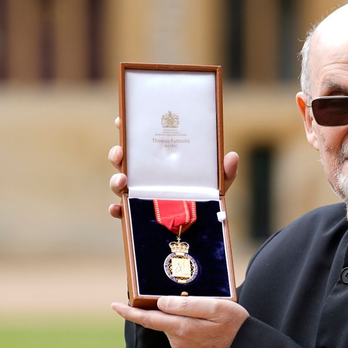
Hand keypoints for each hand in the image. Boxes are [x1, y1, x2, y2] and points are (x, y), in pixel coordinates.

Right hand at [107, 117, 239, 218]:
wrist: (203, 226)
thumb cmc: (206, 197)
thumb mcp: (217, 182)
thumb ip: (225, 171)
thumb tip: (232, 156)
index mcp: (159, 161)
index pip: (140, 142)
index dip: (127, 129)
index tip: (120, 121)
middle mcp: (145, 175)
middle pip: (123, 161)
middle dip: (117, 155)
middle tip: (120, 153)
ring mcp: (139, 194)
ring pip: (119, 185)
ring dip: (115, 181)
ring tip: (122, 182)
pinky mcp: (138, 214)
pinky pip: (122, 212)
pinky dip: (117, 210)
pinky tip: (117, 209)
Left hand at [112, 296, 249, 347]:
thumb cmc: (235, 326)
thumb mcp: (215, 307)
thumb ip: (187, 305)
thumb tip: (161, 303)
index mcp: (181, 328)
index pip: (148, 319)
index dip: (130, 312)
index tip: (114, 306)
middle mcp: (178, 340)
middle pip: (161, 317)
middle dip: (166, 305)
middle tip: (189, 295)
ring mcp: (183, 346)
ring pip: (172, 323)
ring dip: (180, 313)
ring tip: (206, 308)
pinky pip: (180, 329)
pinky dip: (186, 320)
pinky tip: (205, 318)